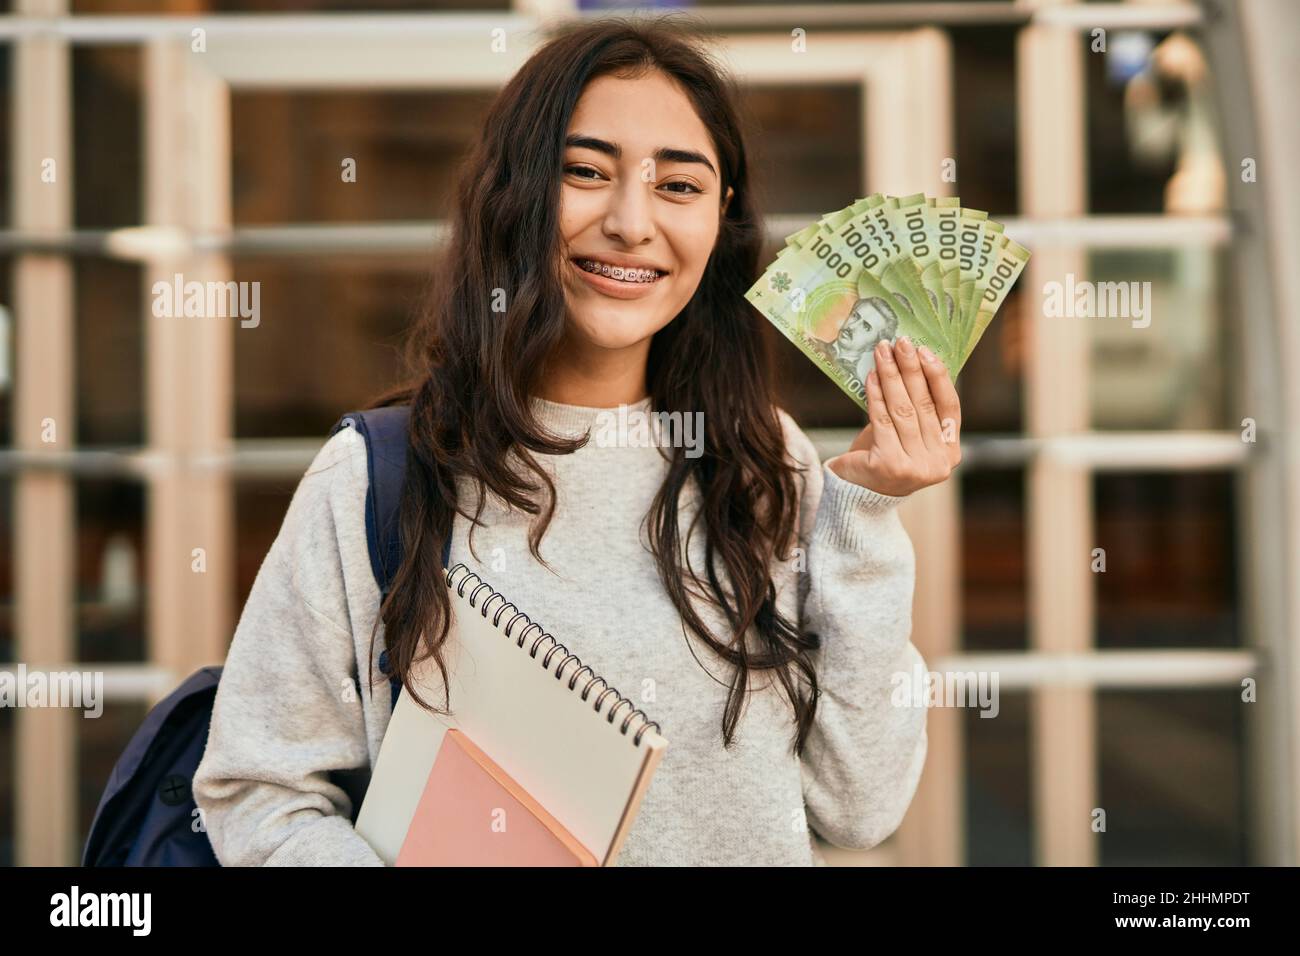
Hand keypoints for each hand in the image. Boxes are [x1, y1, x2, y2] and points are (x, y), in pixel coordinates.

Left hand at [826, 337, 961, 496]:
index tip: (925, 351)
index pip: (949, 408)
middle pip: (924, 405)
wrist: (856, 494)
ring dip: (891, 376)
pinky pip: (882, 420)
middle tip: (901, 343)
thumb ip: (916, 406)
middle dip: (911, 369)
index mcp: (950, 453)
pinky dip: (876, 395)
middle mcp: (937, 464)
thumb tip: (911, 359)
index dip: (938, 377)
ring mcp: (915, 467)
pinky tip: (871, 377)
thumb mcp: (907, 433)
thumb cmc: (884, 455)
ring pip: (903, 410)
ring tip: (882, 352)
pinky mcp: (889, 465)